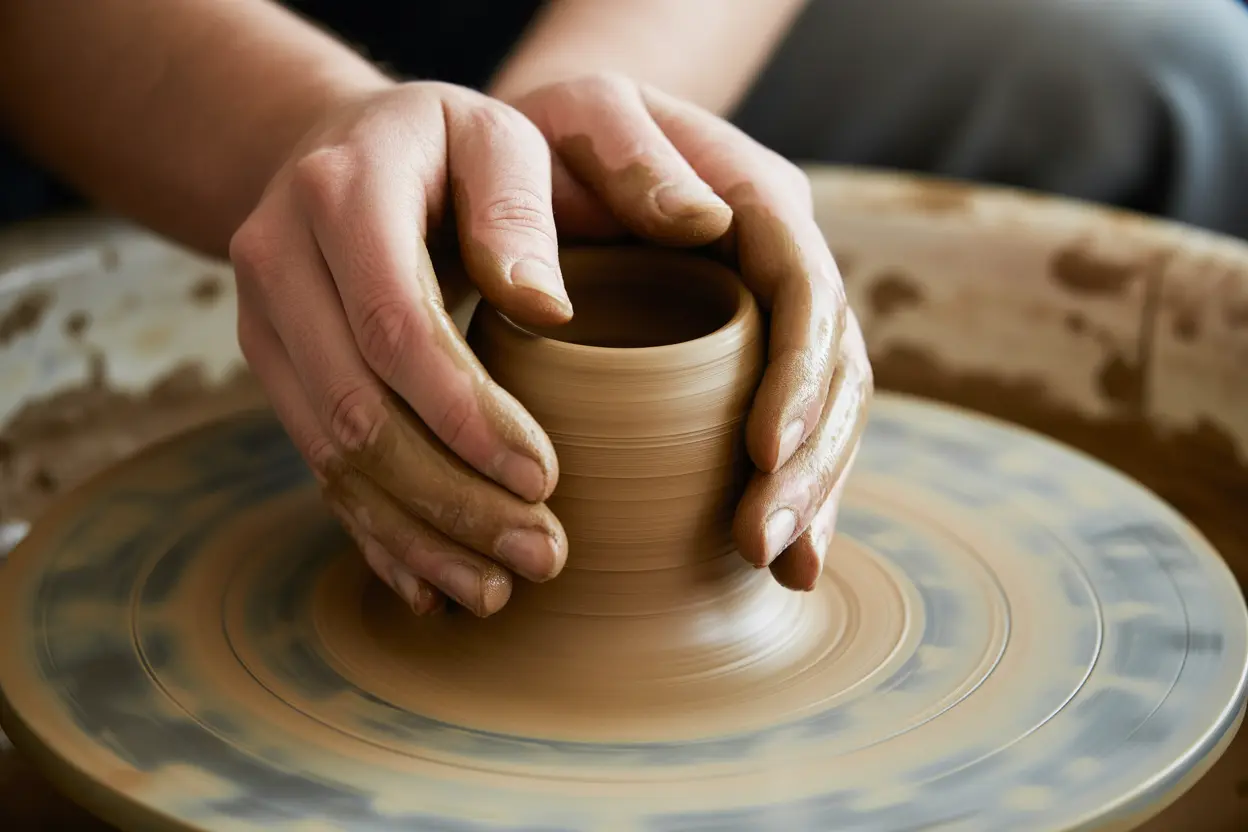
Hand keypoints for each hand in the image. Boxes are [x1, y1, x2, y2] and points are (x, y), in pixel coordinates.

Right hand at [230, 82, 584, 617]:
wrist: (340, 146)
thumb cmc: (444, 145)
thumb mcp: (496, 138)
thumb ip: (521, 210)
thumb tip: (548, 312)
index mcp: (341, 195)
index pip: (397, 327)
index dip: (467, 415)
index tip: (545, 477)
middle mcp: (280, 261)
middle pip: (358, 411)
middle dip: (451, 498)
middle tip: (542, 555)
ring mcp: (263, 322)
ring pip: (331, 455)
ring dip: (416, 534)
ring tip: (497, 590)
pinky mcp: (272, 368)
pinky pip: (316, 465)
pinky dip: (373, 531)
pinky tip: (428, 583)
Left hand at [507, 73, 870, 590]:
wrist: (536, 157)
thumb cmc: (553, 138)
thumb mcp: (583, 120)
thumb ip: (635, 159)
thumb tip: (706, 223)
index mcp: (758, 201)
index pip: (804, 291)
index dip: (796, 375)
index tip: (762, 453)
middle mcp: (780, 264)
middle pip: (831, 368)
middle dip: (808, 462)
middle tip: (760, 539)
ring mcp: (768, 320)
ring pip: (823, 413)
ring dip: (811, 494)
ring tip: (773, 562)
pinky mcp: (742, 367)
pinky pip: (787, 435)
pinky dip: (792, 498)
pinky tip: (781, 563)